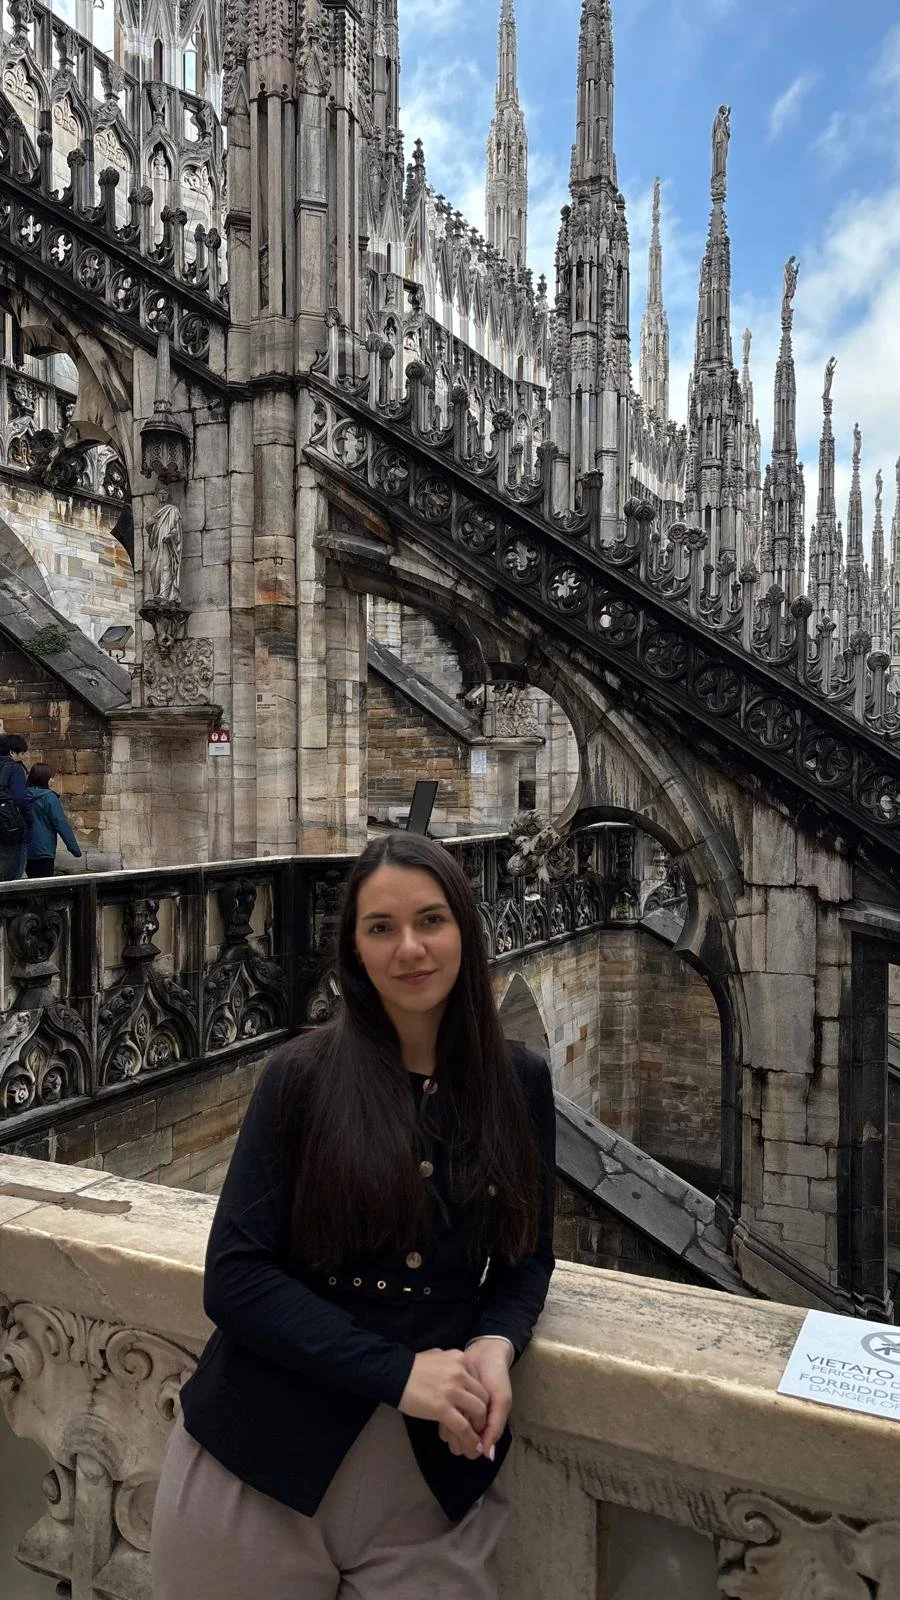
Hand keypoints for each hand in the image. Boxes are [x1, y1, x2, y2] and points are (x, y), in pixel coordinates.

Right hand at [399, 1349, 489, 1460]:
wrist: (394, 1375)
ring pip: (478, 1411)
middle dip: (483, 1412)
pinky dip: (471, 1438)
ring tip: (478, 1435)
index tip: (478, 1408)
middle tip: (479, 1424)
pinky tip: (474, 1446)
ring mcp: (452, 1391)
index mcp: (460, 1358)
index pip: (480, 1381)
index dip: (481, 1397)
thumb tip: (461, 1373)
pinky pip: (463, 1426)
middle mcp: (460, 1372)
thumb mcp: (438, 1356)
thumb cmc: (414, 1367)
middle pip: (483, 1396)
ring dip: (480, 1426)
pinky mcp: (442, 1408)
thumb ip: (453, 1364)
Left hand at [452, 1339, 512, 1459]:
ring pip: (452, 1430)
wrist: (484, 1351)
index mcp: (486, 1423)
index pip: (474, 1446)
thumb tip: (488, 1457)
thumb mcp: (501, 1401)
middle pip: (461, 1440)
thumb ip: (495, 1427)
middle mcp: (472, 1419)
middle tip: (454, 1439)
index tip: (466, 1449)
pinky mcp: (451, 1399)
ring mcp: (461, 1409)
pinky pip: (445, 1415)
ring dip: (449, 1432)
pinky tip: (441, 1420)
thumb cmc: (496, 1376)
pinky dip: (443, 1419)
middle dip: (458, 1441)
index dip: (469, 1448)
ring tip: (448, 1427)